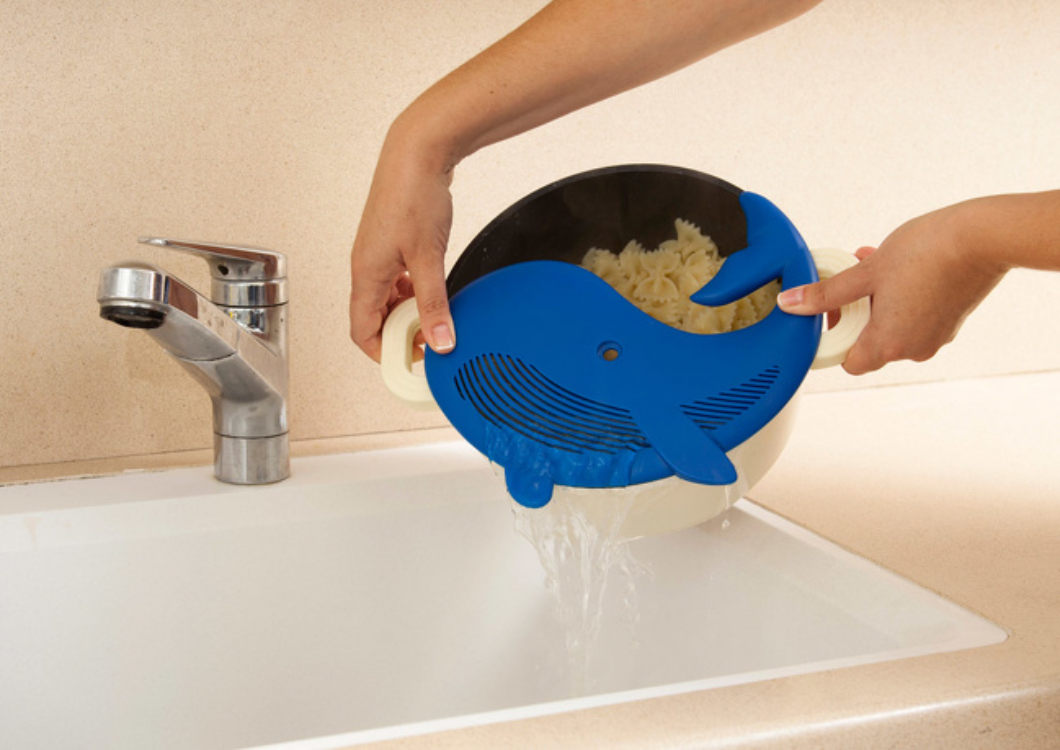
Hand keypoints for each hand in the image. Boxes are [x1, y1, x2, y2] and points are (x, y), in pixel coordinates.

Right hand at [349, 131, 456, 362]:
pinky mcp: (391, 242)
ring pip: (386, 298)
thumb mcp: (429, 258)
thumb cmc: (414, 195)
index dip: (382, 354)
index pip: (361, 331)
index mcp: (365, 274)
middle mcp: (365, 266)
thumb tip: (440, 341)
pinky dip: (412, 291)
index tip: (410, 363)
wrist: (417, 152)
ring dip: (408, 311)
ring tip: (435, 314)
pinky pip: (396, 279)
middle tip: (430, 339)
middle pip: (374, 318)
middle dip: (400, 334)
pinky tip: (433, 288)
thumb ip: (434, 304)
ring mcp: (377, 253)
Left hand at [778, 203, 1006, 373]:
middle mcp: (914, 349)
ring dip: (875, 299)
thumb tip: (791, 304)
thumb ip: (826, 293)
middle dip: (853, 312)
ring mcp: (936, 335)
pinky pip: (914, 315)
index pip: (850, 363)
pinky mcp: (951, 319)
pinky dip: (899, 297)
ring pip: (892, 324)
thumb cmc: (927, 252)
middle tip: (847, 281)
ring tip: (870, 265)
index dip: (834, 341)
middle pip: (869, 342)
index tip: (828, 313)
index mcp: (890, 345)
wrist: (983, 237)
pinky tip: (894, 266)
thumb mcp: (864, 272)